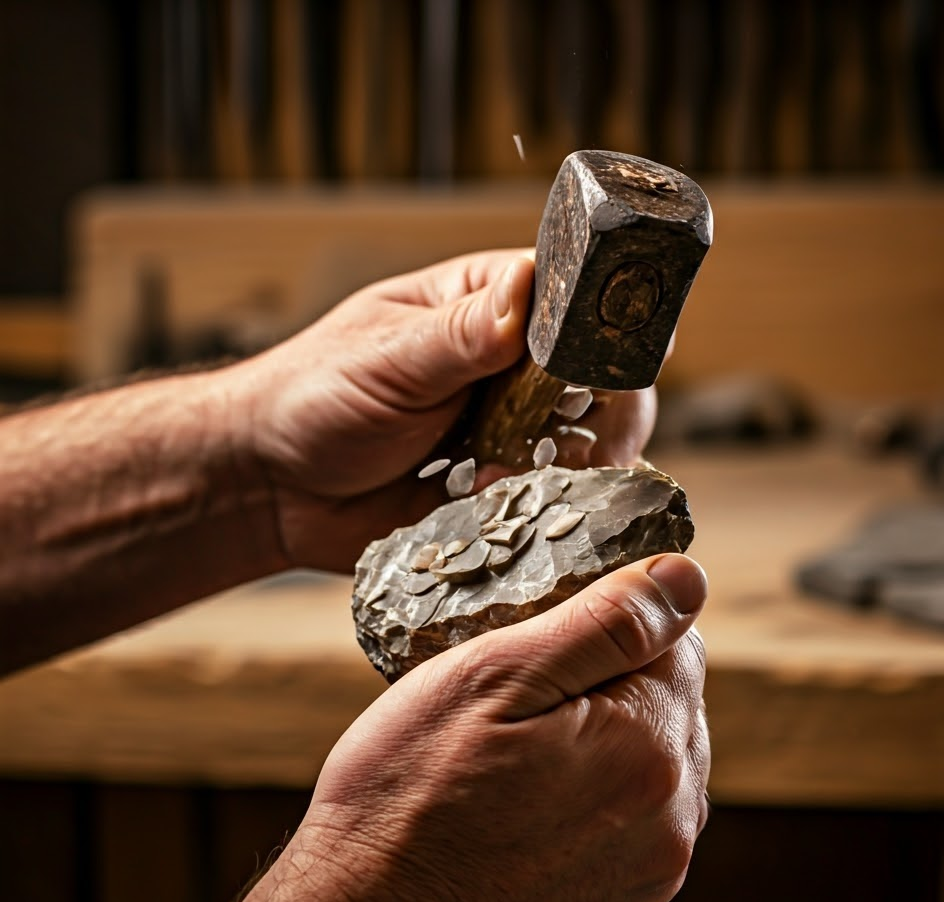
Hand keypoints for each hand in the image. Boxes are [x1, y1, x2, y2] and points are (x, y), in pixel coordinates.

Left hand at [229, 250, 657, 572]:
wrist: (274, 489)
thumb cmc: (314, 397)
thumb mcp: (387, 358)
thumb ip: (459, 334)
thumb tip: (527, 291)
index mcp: (489, 304)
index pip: (576, 300)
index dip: (606, 328)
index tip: (610, 368)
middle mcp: (513, 366)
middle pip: (603, 378)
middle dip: (604, 413)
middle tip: (575, 445)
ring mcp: (513, 431)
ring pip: (587, 443)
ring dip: (570, 466)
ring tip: (510, 479)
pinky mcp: (503, 490)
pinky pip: (549, 499)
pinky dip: (541, 508)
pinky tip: (494, 505)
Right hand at [291, 553, 708, 901]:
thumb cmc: (410, 789)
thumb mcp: (494, 675)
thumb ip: (605, 623)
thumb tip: (684, 576)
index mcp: (647, 745)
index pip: (679, 641)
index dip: (611, 625)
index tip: (548, 644)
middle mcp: (671, 813)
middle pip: (673, 700)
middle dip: (614, 681)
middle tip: (525, 697)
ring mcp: (654, 866)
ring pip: (659, 757)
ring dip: (611, 736)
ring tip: (525, 750)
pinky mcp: (630, 900)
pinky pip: (642, 816)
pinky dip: (603, 792)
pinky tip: (537, 797)